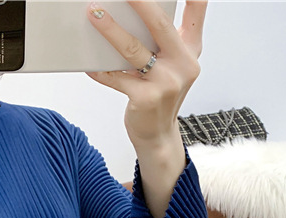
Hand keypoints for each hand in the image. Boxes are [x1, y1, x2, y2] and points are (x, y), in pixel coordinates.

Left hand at [85, 0, 207, 144]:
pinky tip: (89, 62)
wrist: (158, 135)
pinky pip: (116, 77)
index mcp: (191, 50)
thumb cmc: (160, 95)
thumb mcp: (170, 64)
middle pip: (161, 24)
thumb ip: (161, 39)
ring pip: (133, 50)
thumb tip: (128, 12)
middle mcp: (184, 64)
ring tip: (94, 13)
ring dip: (111, 29)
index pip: (197, 11)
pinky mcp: (146, 99)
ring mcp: (166, 83)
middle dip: (140, 2)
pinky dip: (100, 69)